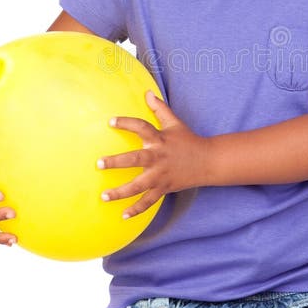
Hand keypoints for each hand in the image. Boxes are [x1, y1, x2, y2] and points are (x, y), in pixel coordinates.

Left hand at [98, 91, 208, 218]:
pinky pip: (149, 201)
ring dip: (121, 192)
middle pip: (136, 159)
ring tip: (104, 196)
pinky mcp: (164, 188)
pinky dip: (137, 209)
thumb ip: (159, 109)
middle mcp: (158, 157)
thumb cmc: (188, 140)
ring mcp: (161, 175)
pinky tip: (123, 215)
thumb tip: (148, 92)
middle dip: (117, 162)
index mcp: (159, 139)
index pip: (141, 127)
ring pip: (139, 186)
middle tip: (99, 163)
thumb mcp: (175, 123)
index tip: (110, 122)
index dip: (126, 123)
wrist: (208, 161)